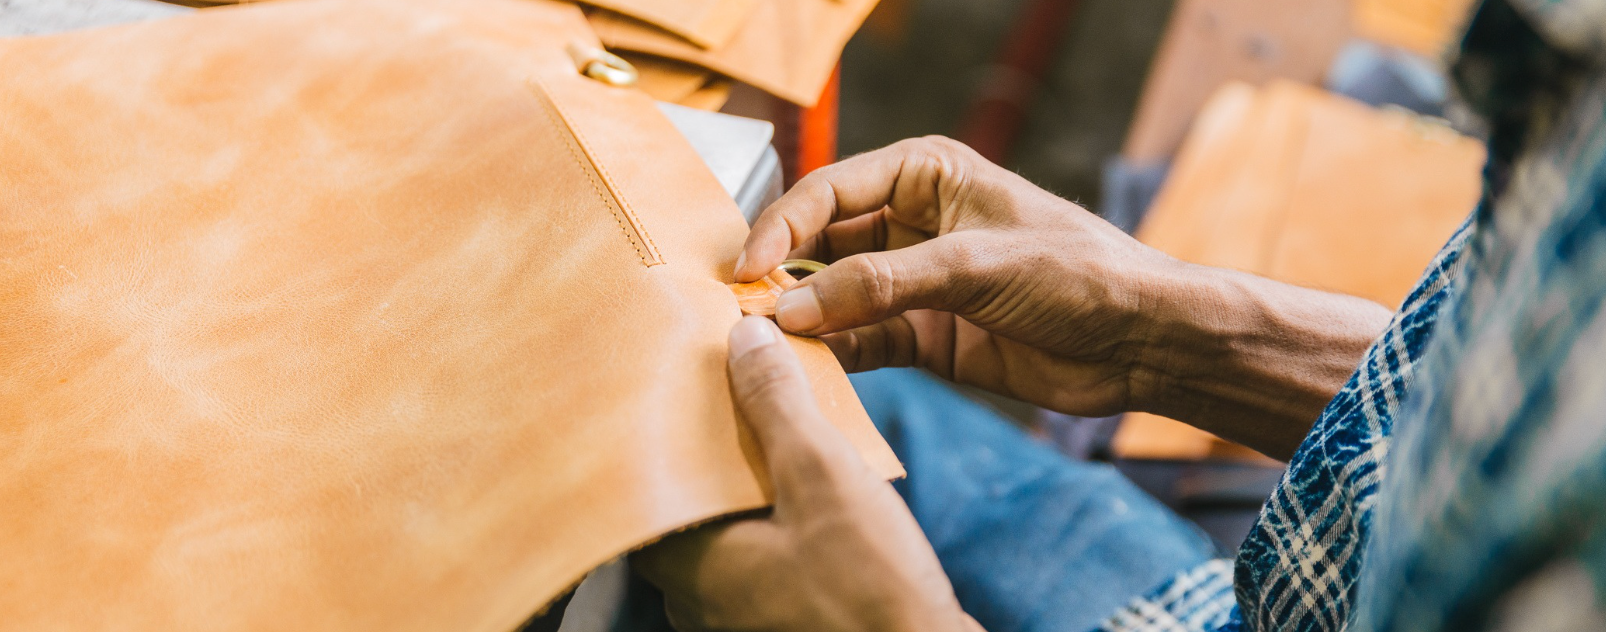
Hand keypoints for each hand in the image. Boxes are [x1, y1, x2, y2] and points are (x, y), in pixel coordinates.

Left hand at [632, 316, 979, 631]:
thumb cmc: (871, 591)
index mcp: (688, 564)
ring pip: (725, 526)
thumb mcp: (824, 477)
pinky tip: (809, 483)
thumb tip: (744, 337)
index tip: (675, 383)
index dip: (658, 428)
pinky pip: (761, 552)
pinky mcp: (782, 619)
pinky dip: (774, 513)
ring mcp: (738, 615)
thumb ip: (777, 404)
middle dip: (710, 445)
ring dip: (747, 478)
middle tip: (731, 388)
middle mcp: (698, 597)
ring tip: (774, 422)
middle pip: (686, 500)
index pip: (643, 482)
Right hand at [734, 136, 1179, 417]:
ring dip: (802, 320)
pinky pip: (861, 344)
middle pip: (821, 243)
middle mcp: (912, 223)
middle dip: (780, 274)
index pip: (830, 192)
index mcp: (926, 173)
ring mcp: (915, 283)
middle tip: (738, 309)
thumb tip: (794, 308)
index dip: (782, 227)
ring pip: (834, 297)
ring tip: (761, 345)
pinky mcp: (924, 337)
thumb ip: (881, 285)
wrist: (1141, 342)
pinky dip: (832, 358)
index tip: (748, 269)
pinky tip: (806, 371)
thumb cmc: (1079, 273)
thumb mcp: (974, 266)